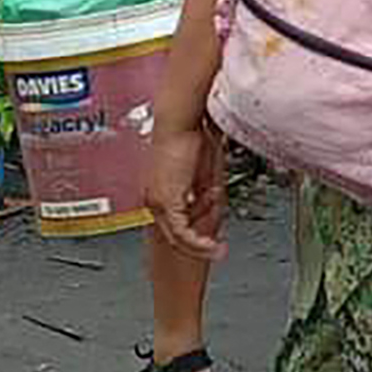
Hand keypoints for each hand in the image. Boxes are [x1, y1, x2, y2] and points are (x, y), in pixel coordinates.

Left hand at [145, 119, 227, 260]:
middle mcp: (153, 199)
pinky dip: (199, 242)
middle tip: (217, 248)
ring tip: (219, 250)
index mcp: (159, 192)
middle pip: (174, 234)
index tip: (212, 236)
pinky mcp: (166, 201)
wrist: (180, 122)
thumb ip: (203, 191)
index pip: (175, 222)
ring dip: (201, 246)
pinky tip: (213, 245)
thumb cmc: (190, 136)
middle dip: (198, 244)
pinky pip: (182, 232)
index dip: (195, 233)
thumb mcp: (201, 171)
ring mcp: (157, 201)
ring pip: (177, 237)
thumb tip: (213, 202)